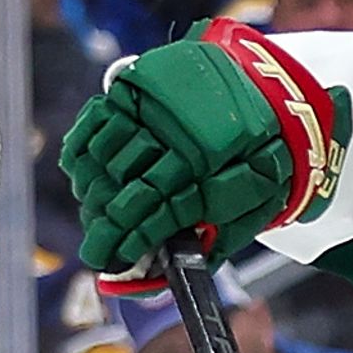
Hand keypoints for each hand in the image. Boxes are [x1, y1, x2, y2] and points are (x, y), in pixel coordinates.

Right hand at [61, 20, 347, 279]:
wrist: (270, 89)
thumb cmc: (262, 153)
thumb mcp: (257, 201)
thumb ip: (219, 236)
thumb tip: (179, 266)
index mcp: (209, 170)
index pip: (158, 213)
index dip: (132, 239)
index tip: (115, 256)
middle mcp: (176, 138)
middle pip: (125, 190)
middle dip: (106, 225)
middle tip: (96, 247)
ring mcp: (152, 109)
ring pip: (104, 158)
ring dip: (92, 190)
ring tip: (93, 211)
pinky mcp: (135, 85)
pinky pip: (95, 121)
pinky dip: (83, 150)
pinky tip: (82, 171)